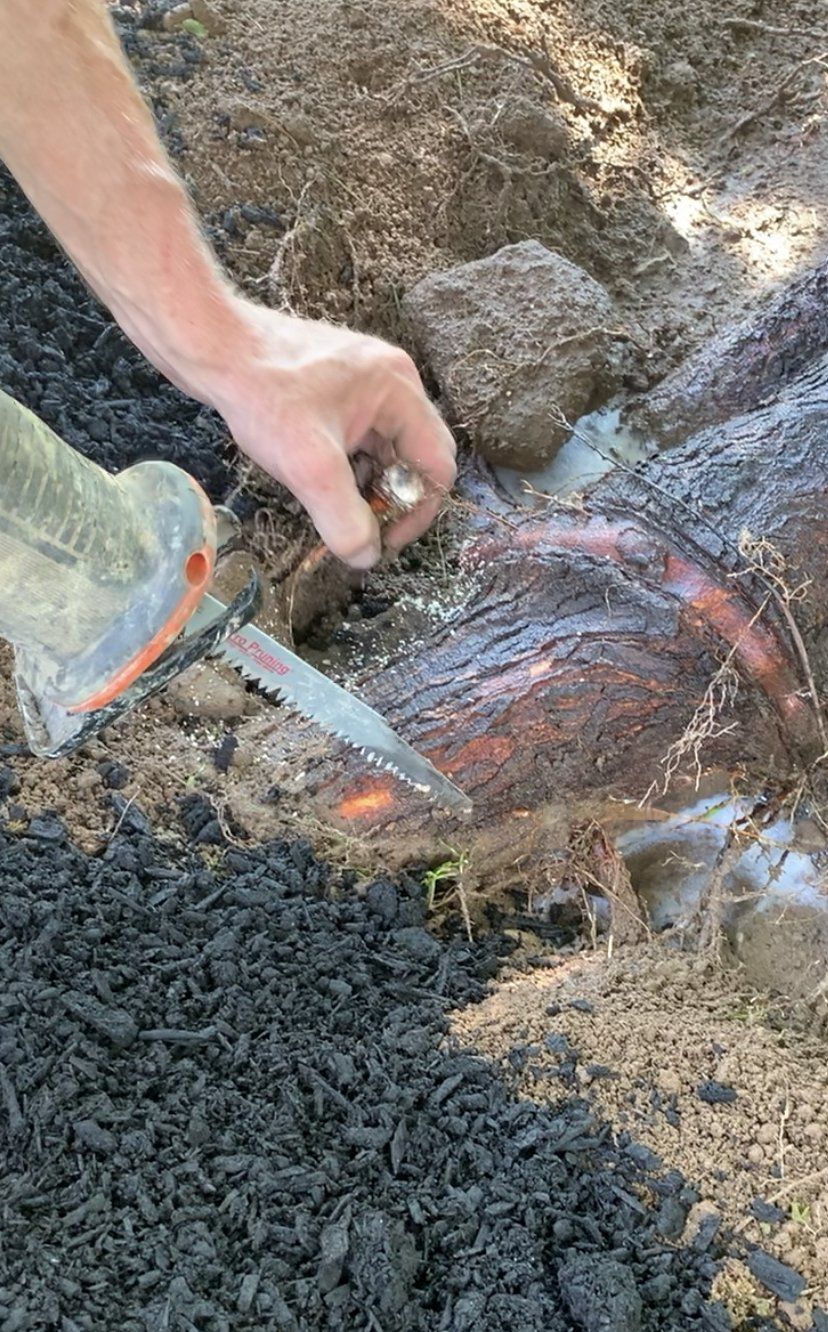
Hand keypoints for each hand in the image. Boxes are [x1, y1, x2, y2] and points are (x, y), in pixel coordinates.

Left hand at [207, 299, 456, 568]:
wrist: (212, 347)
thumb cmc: (262, 396)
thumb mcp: (308, 467)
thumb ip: (344, 518)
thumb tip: (366, 557)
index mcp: (399, 391)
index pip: (438, 463)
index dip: (420, 511)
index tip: (386, 540)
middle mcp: (391, 380)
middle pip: (415, 455)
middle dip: (394, 498)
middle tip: (363, 528)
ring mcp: (364, 380)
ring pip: (386, 448)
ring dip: (370, 484)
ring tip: (337, 508)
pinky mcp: (336, 385)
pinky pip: (360, 435)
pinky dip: (350, 465)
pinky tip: (322, 481)